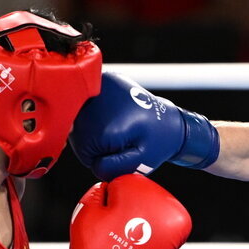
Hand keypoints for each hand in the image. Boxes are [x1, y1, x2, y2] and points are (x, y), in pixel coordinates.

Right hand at [69, 72, 218, 180]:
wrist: (168, 119)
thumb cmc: (156, 142)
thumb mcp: (139, 162)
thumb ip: (113, 168)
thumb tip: (93, 165)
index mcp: (105, 130)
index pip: (86, 156)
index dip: (104, 159)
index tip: (122, 150)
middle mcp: (96, 107)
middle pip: (80, 137)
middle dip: (98, 143)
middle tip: (123, 138)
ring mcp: (99, 89)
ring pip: (81, 122)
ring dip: (95, 128)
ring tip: (119, 126)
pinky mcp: (103, 80)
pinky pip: (87, 105)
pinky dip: (97, 111)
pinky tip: (115, 114)